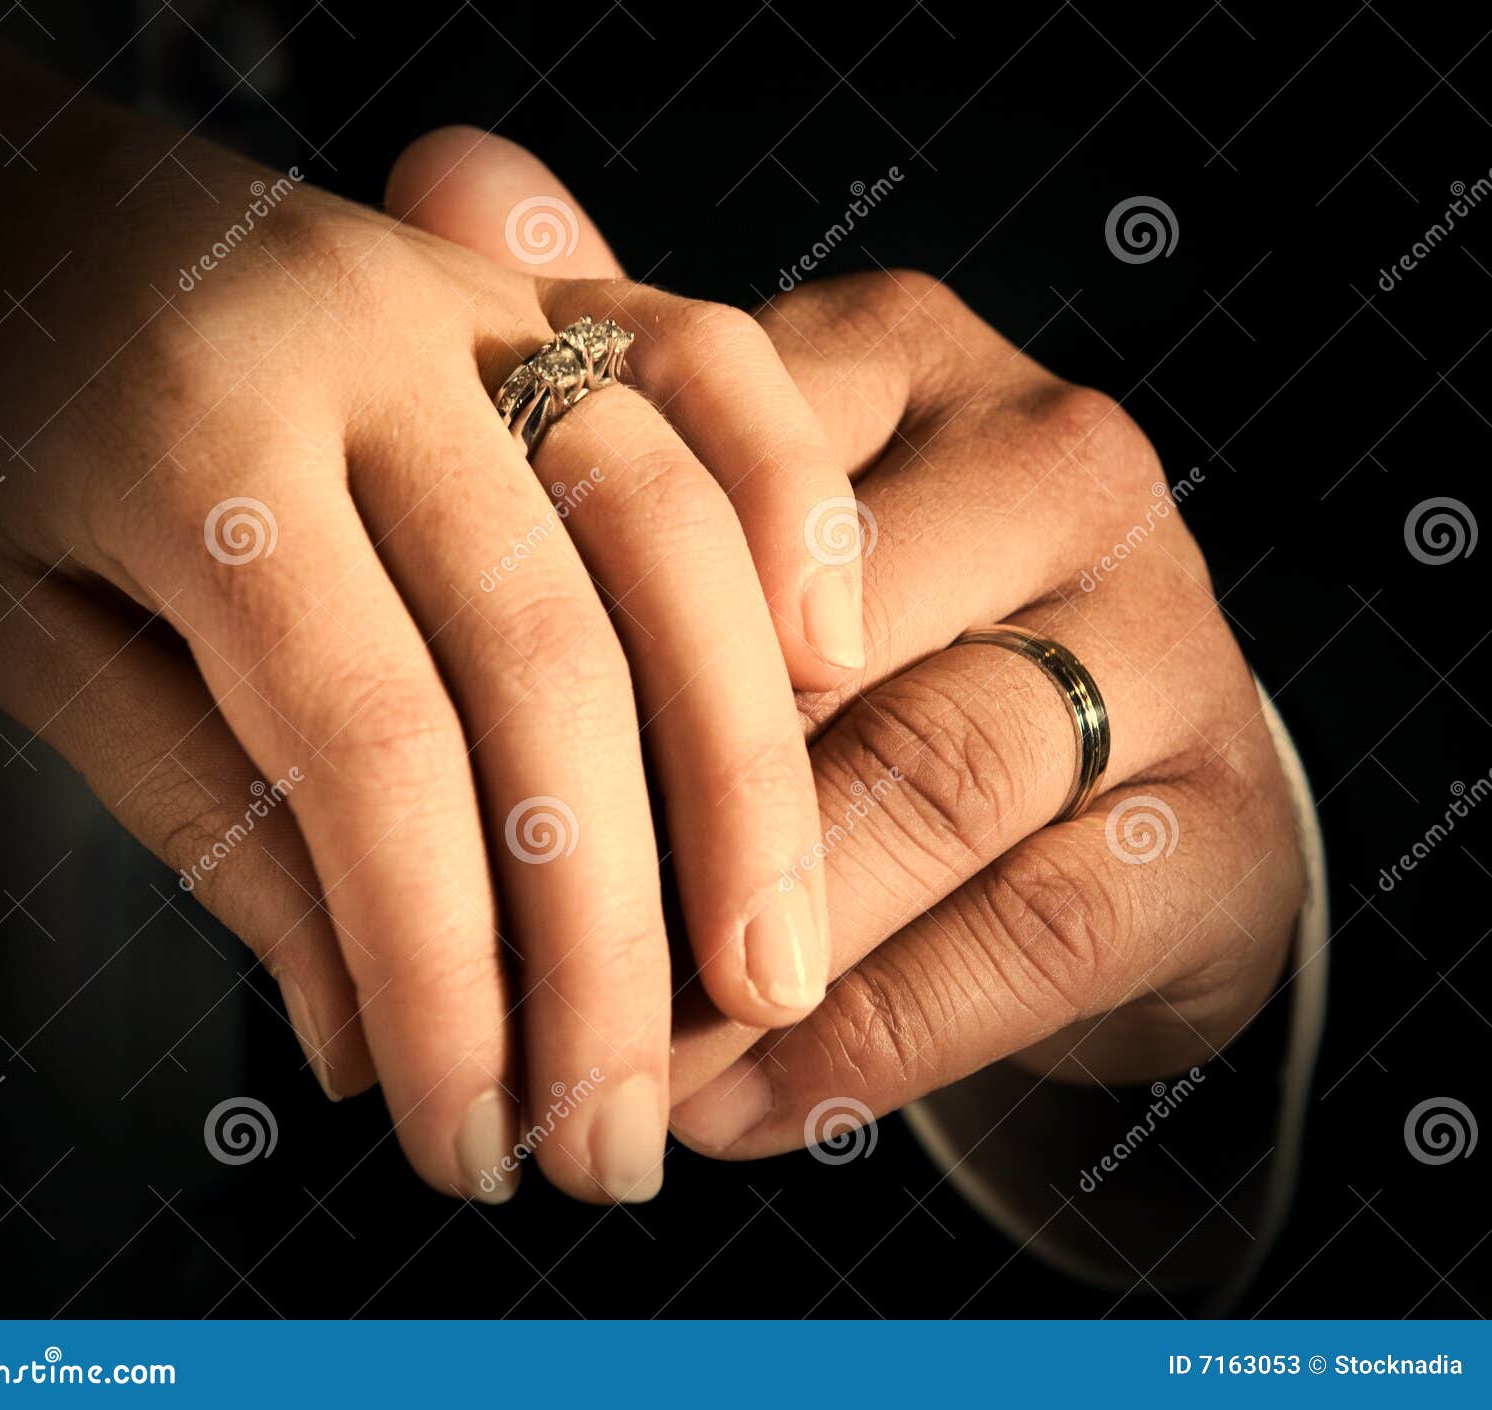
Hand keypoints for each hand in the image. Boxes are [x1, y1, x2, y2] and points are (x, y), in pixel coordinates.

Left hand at [0, 30, 861, 1201]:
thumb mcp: (26, 633)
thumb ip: (214, 821)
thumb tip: (374, 1047)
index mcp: (194, 439)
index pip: (369, 753)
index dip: (442, 977)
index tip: (470, 1149)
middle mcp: (363, 347)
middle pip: (553, 665)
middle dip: (608, 931)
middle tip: (621, 1136)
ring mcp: (475, 299)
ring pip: (675, 537)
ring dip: (746, 777)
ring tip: (771, 976)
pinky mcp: (546, 285)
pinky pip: (717, 369)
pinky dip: (794, 510)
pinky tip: (833, 663)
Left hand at [385, 129, 1307, 1154]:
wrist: (1104, 798)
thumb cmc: (875, 635)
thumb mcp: (736, 495)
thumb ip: (609, 370)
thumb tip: (445, 164)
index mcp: (910, 358)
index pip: (704, 463)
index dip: (558, 629)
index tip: (423, 771)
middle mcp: (1056, 464)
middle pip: (811, 634)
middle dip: (636, 820)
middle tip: (485, 962)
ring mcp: (1163, 641)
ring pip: (924, 779)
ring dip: (739, 949)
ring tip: (600, 1066)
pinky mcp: (1217, 820)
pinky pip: (1025, 935)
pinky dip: (865, 1041)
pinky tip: (741, 1110)